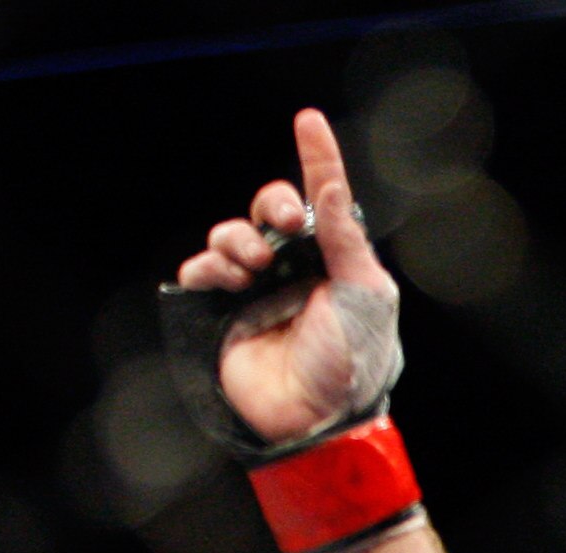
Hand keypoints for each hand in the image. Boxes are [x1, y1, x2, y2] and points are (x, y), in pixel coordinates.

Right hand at [171, 110, 398, 447]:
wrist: (316, 419)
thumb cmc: (354, 363)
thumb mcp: (365, 296)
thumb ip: (344, 240)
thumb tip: (329, 187)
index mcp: (335, 264)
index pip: (322, 202)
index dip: (316, 159)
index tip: (309, 120)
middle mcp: (294, 272)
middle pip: (268, 210)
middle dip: (270, 203)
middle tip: (280, 222)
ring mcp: (256, 293)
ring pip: (231, 236)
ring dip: (237, 239)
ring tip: (254, 267)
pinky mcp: (221, 316)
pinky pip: (201, 271)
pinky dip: (209, 266)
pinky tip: (228, 280)